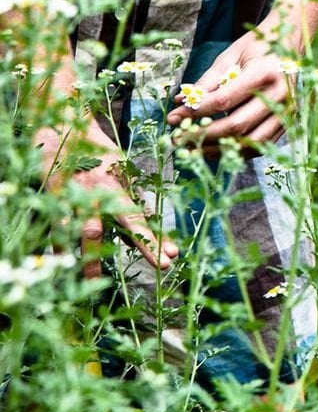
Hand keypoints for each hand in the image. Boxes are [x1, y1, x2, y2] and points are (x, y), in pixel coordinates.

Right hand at [39, 123, 178, 278]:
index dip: (154, 240)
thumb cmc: (97, 157)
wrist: (64, 129)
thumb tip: (148, 233)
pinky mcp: (53, 197)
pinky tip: (62, 264)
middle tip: (161, 265)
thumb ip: (131, 204)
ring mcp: (76, 196)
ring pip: (85, 232)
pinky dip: (59, 246)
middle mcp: (100, 194)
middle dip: (143, 246)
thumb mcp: (120, 175)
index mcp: (119, 187)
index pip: (140, 219)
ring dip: (91, 258)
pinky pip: (56, 228)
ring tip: (94, 282)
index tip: (171, 258)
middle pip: (124, 225)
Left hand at [165, 30, 295, 150]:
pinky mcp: (288, 122)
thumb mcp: (229, 57)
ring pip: (250, 141)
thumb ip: (206, 83)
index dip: (197, 112)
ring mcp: (287, 111)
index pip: (224, 100)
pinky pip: (261, 144)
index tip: (175, 118)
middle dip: (203, 135)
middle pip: (237, 125)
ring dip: (219, 149)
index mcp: (264, 73)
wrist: (290, 45)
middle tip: (178, 139)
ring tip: (194, 149)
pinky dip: (238, 151)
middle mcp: (280, 95)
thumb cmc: (256, 48)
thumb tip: (180, 106)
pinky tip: (217, 149)